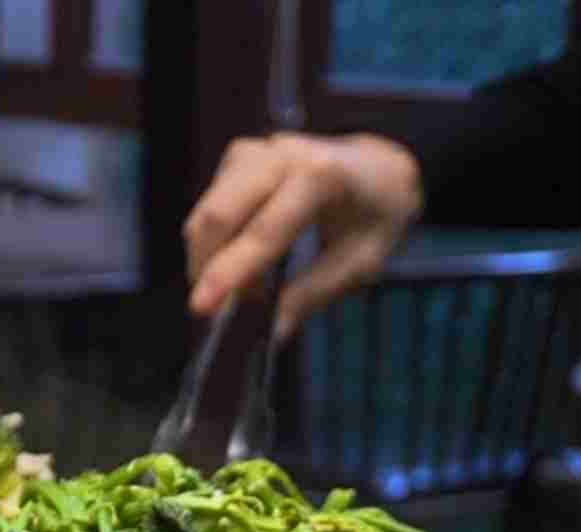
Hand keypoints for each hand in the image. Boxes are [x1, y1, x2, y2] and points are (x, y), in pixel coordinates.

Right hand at [184, 133, 423, 340]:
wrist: (379, 166)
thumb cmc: (376, 215)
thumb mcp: (362, 262)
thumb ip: (313, 293)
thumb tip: (273, 331)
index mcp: (321, 175)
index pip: (264, 230)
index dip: (229, 272)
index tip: (202, 308)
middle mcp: (281, 154)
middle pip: (218, 216)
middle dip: (206, 268)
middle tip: (219, 308)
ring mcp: (254, 152)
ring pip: (204, 213)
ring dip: (209, 258)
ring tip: (243, 284)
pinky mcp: (237, 158)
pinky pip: (208, 207)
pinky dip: (214, 242)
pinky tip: (240, 257)